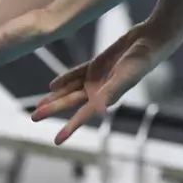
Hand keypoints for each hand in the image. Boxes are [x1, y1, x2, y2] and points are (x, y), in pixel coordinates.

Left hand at [33, 21, 175, 143]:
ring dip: (55, 97)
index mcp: (106, 97)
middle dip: (52, 110)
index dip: (69, 129)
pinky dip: (64, 79)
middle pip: (70, 103)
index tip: (57, 141)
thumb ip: (111, 93)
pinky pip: (75, 74)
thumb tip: (99, 111)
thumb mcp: (125, 76)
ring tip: (38, 106)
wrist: (149, 41)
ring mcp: (96, 78)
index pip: (83, 116)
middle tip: (33, 117)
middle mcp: (99, 90)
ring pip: (70, 90)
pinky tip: (52, 85)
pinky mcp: (96, 65)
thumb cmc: (142, 61)